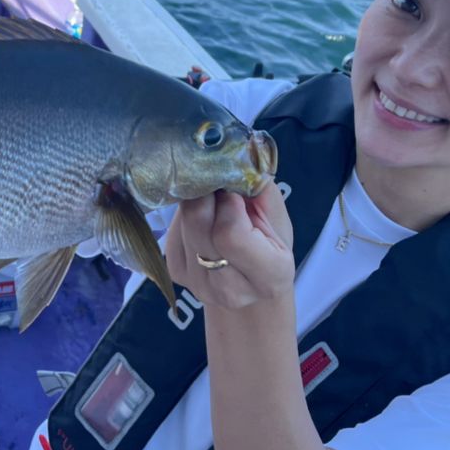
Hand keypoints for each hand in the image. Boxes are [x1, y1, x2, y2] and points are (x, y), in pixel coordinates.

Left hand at [164, 182, 293, 309]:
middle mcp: (230, 289)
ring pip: (182, 224)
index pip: (230, 233)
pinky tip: (201, 219)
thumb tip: (236, 159)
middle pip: (198, 225)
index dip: (229, 203)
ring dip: (194, 203)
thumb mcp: (278, 221)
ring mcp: (198, 284)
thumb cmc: (270, 248)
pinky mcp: (176, 273)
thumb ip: (262, 192)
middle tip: (218, 187)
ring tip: (211, 202)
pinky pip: (172, 232)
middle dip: (206, 195)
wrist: (251, 289)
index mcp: (268, 276)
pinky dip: (184, 217)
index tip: (235, 192)